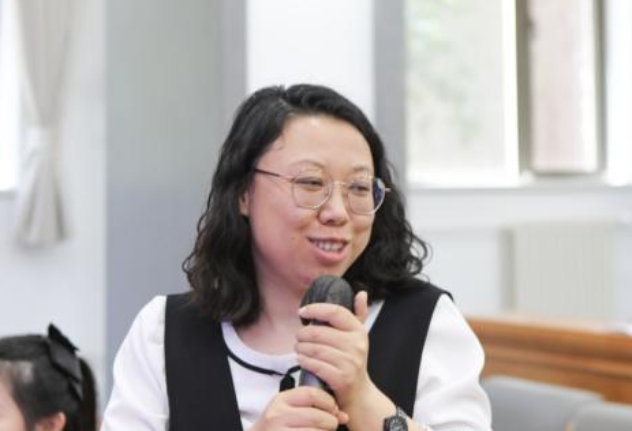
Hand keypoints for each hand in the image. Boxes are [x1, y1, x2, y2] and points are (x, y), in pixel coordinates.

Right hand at [249, 386, 347, 430]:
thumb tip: (344, 416)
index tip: (334, 408)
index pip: (312, 394)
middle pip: (317, 416)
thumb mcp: (291, 409)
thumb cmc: (280, 423)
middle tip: (331, 424)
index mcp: (282, 399)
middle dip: (331, 421)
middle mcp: (278, 415)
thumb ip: (313, 406)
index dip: (328, 401)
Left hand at [295, 291, 372, 409]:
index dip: (315, 309)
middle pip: (319, 332)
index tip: (302, 312)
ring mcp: (350, 362)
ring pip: (314, 349)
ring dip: (300, 348)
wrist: (359, 393)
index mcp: (359, 331)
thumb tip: (361, 293)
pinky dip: (304, 361)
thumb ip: (359, 314)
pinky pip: (315, 364)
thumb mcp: (358, 337)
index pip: (335, 312)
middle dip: (303, 334)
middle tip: (298, 337)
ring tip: (298, 348)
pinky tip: (301, 359)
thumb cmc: (352, 360)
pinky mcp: (341, 378)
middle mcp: (357, 345)